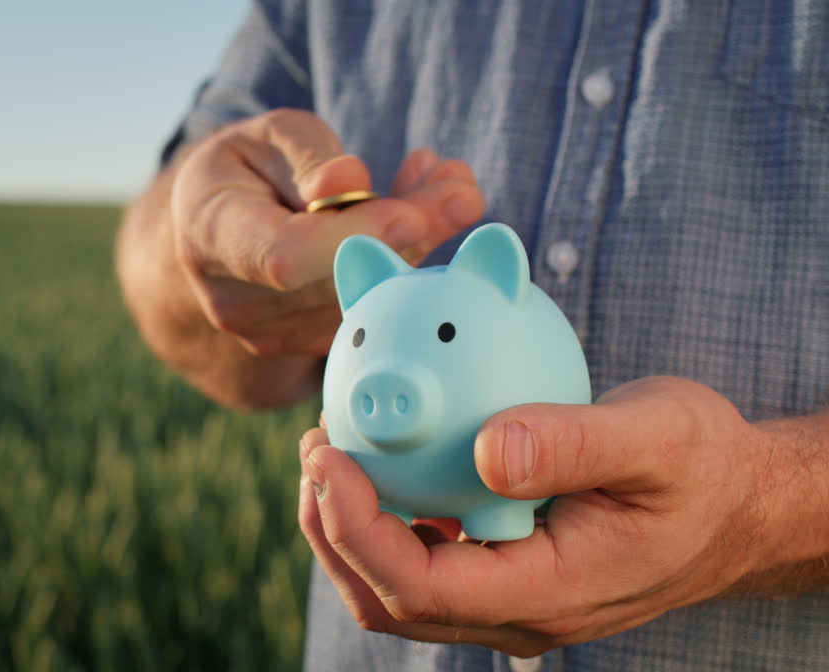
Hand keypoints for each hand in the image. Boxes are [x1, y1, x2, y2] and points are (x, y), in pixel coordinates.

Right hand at [170, 108, 482, 358]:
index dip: (352, 239)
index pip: (284, 255)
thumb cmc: (245, 167)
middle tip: (463, 189)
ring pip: (363, 297)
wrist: (208, 229)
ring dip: (421, 246)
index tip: (411, 215)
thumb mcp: (267, 135)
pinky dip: (405, 265)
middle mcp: (233, 300)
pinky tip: (423, 217)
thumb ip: (309, 156)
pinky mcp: (302, 347)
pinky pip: (368, 307)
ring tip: (451, 188)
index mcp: (211, 236)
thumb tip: (349, 182)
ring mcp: (268, 334)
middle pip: (336, 280)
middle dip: (410, 234)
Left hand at [298, 376, 782, 656]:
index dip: (354, 528)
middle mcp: (518, 613)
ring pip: (394, 589)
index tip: (328, 454)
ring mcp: (506, 599)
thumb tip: (488, 449)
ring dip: (346, 526)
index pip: (419, 586)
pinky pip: (421, 560)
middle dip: (330, 529)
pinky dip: (382, 517)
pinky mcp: (501, 574)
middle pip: (387, 598)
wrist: (734, 507)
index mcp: (549, 591)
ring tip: (331, 448)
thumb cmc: (702, 469)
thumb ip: (574, 443)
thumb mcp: (659, 436)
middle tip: (316, 444)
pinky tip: (382, 458)